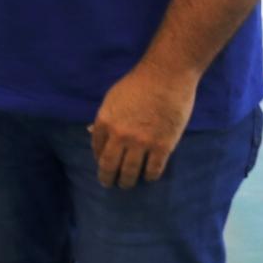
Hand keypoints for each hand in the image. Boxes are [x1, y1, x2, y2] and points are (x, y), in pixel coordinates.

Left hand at [90, 65, 196, 188]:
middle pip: (109, 166)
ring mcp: (141, 143)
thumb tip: (96, 133)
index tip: (102, 165)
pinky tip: (148, 177)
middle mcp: (119, 136)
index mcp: (104, 122)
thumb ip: (106, 118)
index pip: (97, 149)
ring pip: (130, 172)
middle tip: (108, 184)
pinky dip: (149, 176)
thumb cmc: (137, 84)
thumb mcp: (112, 99)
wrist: (166, 77)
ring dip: (127, 182)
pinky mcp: (163, 146)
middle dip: (107, 178)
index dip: (99, 159)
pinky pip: (153, 169)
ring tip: (127, 185)